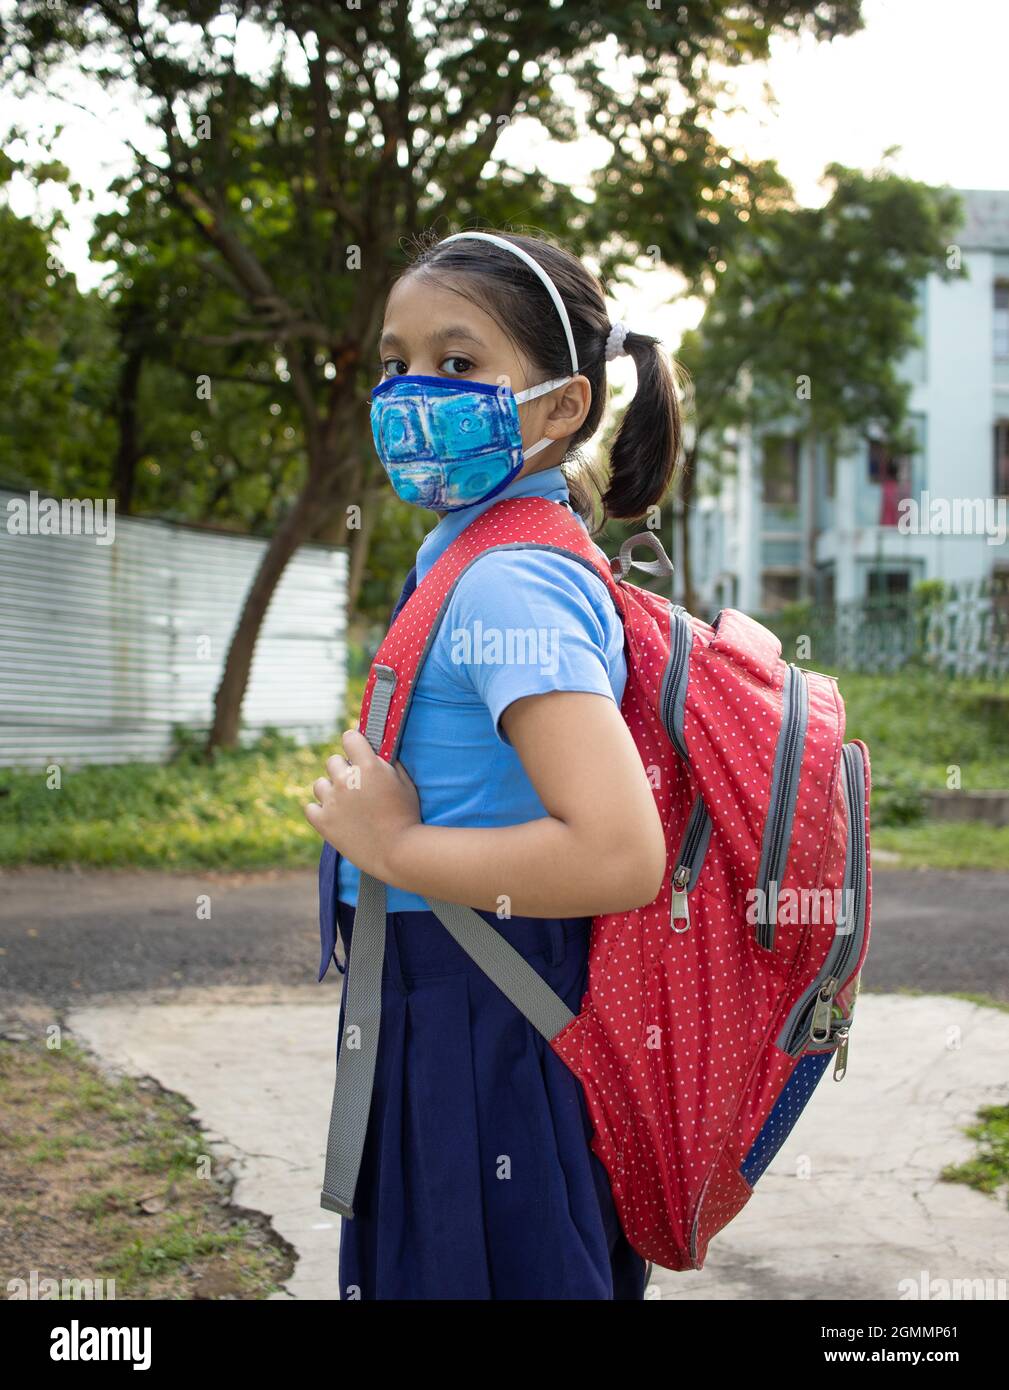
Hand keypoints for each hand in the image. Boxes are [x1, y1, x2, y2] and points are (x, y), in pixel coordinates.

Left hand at [304, 729, 420, 879]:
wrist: (398, 852)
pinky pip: (310, 807)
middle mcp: (346, 780)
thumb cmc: (407, 817)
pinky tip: (333, 816)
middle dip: (344, 770)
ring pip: (320, 784)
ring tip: (346, 804)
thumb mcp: (405, 783)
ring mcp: (332, 801)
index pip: (349, 737)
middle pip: (333, 761)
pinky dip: (320, 810)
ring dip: (331, 790)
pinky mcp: (323, 822)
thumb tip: (376, 752)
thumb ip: (389, 763)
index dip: (355, 744)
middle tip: (358, 786)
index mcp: (368, 766)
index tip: (358, 751)